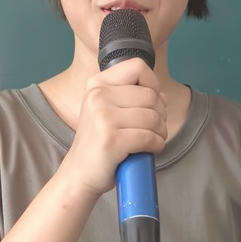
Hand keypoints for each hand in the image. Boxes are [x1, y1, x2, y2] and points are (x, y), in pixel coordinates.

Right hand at [57, 57, 167, 198]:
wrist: (79, 174)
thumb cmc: (98, 144)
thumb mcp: (106, 111)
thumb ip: (131, 97)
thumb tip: (162, 96)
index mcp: (97, 84)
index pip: (138, 67)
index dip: (153, 84)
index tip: (150, 103)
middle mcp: (98, 96)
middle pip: (150, 96)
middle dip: (161, 115)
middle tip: (153, 129)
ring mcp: (103, 118)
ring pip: (153, 118)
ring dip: (160, 132)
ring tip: (152, 140)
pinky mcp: (111, 140)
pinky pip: (149, 137)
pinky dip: (156, 145)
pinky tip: (150, 150)